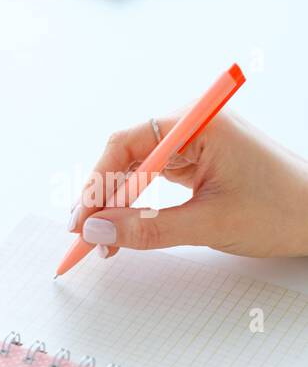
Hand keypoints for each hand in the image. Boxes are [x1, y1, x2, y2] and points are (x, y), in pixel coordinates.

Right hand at [69, 114, 307, 257]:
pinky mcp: (198, 163)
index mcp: (203, 125)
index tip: (81, 220)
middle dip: (102, 197)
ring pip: (136, 169)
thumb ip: (146, 230)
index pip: (128, 143)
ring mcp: (197, 144)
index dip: (98, 183)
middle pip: (127, 155)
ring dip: (115, 204)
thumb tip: (95, 231)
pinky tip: (123, 229)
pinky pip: (152, 178)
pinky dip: (134, 205)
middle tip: (84, 236)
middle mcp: (196, 127)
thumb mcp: (209, 225)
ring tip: (103, 240)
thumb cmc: (284, 211)